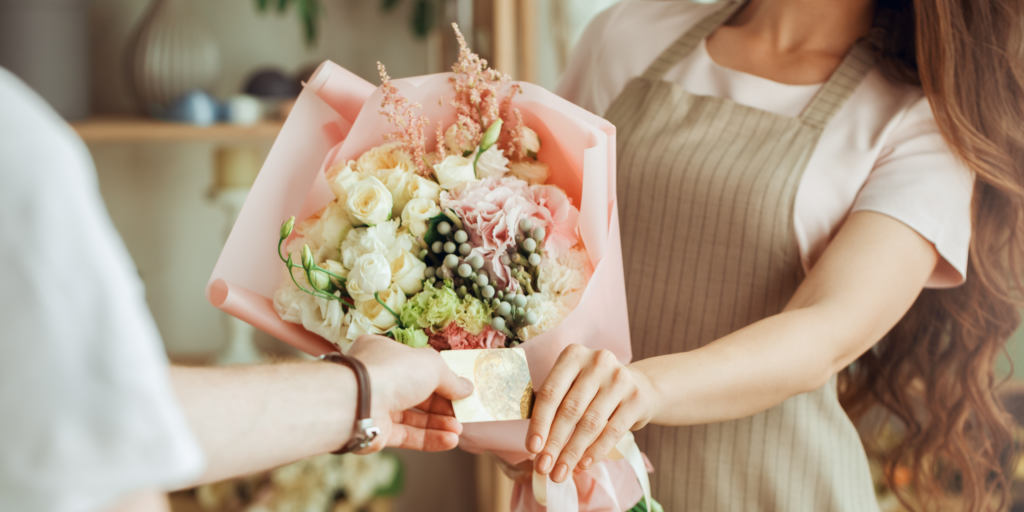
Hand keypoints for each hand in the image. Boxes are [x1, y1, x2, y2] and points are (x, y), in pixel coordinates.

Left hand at [348, 335, 473, 452]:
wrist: (355, 403)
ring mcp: (377, 405)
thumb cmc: (392, 372)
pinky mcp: (377, 431)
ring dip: (438, 423)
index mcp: (385, 353)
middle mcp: (379, 378)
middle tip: (462, 412)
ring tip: (460, 429)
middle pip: (417, 393)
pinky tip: (450, 440)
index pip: (416, 366)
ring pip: (412, 416)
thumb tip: (467, 388)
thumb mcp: (432, 365)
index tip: (459, 389)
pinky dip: (429, 438)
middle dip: (442, 404)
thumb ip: (451, 378)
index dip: (440, 378)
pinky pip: (406, 436)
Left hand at [526, 344, 657, 482]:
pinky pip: (613, 431)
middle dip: (554, 443)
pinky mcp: (637, 398)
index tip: (532, 448)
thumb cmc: (592, 390)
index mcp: (573, 355)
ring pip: (591, 423)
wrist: (638, 386)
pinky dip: (596, 451)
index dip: (539, 423)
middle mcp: (597, 361)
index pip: (551, 393)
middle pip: (570, 410)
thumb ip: (552, 407)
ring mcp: (620, 378)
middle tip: (544, 467)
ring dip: (573, 452)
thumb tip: (535, 446)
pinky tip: (583, 464)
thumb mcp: (571, 387)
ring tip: (561, 472)